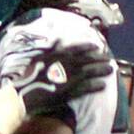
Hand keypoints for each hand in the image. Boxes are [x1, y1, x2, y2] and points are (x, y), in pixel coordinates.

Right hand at [0, 42, 114, 117]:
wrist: (23, 95)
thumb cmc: (28, 77)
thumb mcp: (38, 58)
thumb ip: (51, 49)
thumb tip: (60, 39)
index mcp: (59, 56)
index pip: (79, 48)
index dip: (90, 47)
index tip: (98, 46)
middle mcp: (67, 65)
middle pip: (89, 59)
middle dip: (100, 59)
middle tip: (109, 59)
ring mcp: (69, 78)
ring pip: (91, 72)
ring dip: (102, 71)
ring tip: (111, 71)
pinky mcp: (70, 92)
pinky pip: (87, 88)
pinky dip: (96, 86)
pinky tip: (103, 85)